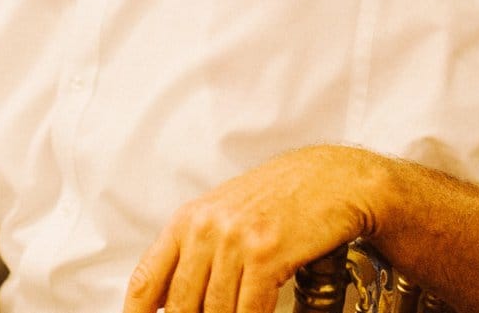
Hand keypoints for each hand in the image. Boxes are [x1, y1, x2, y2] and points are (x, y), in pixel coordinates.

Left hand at [124, 146, 378, 312]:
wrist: (332, 178)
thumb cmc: (281, 198)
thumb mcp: (226, 216)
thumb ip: (196, 252)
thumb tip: (169, 300)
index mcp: (187, 220)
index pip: (146, 280)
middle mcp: (205, 228)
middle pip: (180, 305)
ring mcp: (235, 240)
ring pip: (216, 312)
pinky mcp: (267, 253)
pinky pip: (249, 310)